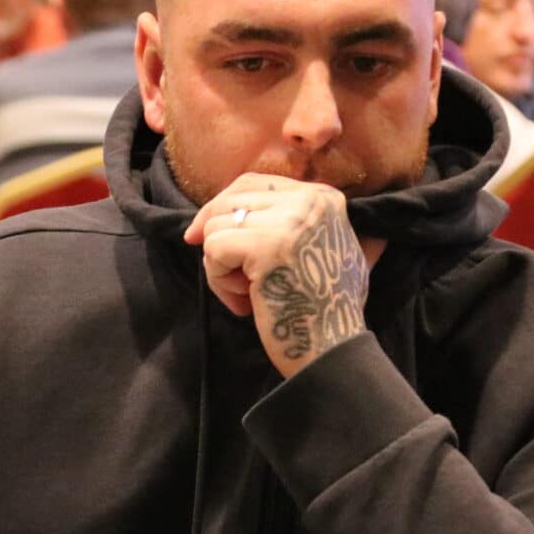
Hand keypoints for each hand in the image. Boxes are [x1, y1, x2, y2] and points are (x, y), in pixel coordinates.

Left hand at [183, 172, 371, 377]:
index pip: (253, 183)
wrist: (333, 350)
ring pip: (217, 226)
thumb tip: (215, 215)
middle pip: (230, 200)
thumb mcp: (318, 251)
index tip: (200, 236)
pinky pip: (214, 249)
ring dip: (221, 268)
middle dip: (217, 238)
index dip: (221, 208)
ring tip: (247, 296)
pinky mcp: (267, 247)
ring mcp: (290, 221)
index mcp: (324, 197)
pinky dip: (219, 281)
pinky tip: (245, 303)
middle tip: (228, 277)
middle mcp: (310, 200)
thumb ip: (286, 224)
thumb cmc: (322, 309)